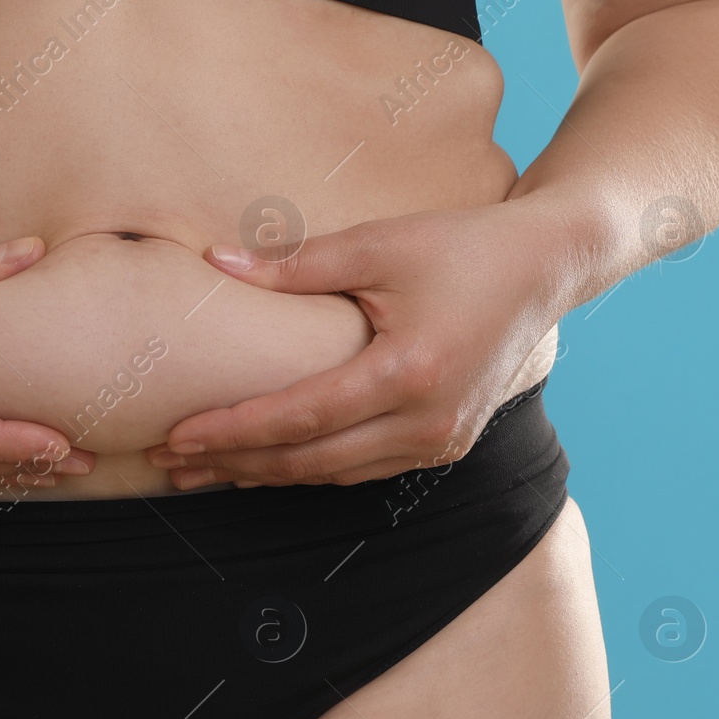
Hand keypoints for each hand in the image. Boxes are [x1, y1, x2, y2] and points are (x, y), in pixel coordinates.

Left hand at [145, 199, 570, 487]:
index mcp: (409, 372)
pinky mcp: (446, 445)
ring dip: (266, 474)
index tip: (177, 435)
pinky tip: (265, 464)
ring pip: (334, 474)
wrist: (548, 268)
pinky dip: (310, 469)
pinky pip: (362, 469)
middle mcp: (427, 422)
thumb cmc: (463, 246)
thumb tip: (214, 263)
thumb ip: (296, 263)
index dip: (233, 430)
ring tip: (203, 471)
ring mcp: (440, 441)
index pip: (300, 416)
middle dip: (233, 464)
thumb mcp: (379, 244)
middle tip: (171, 464)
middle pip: (310, 460)